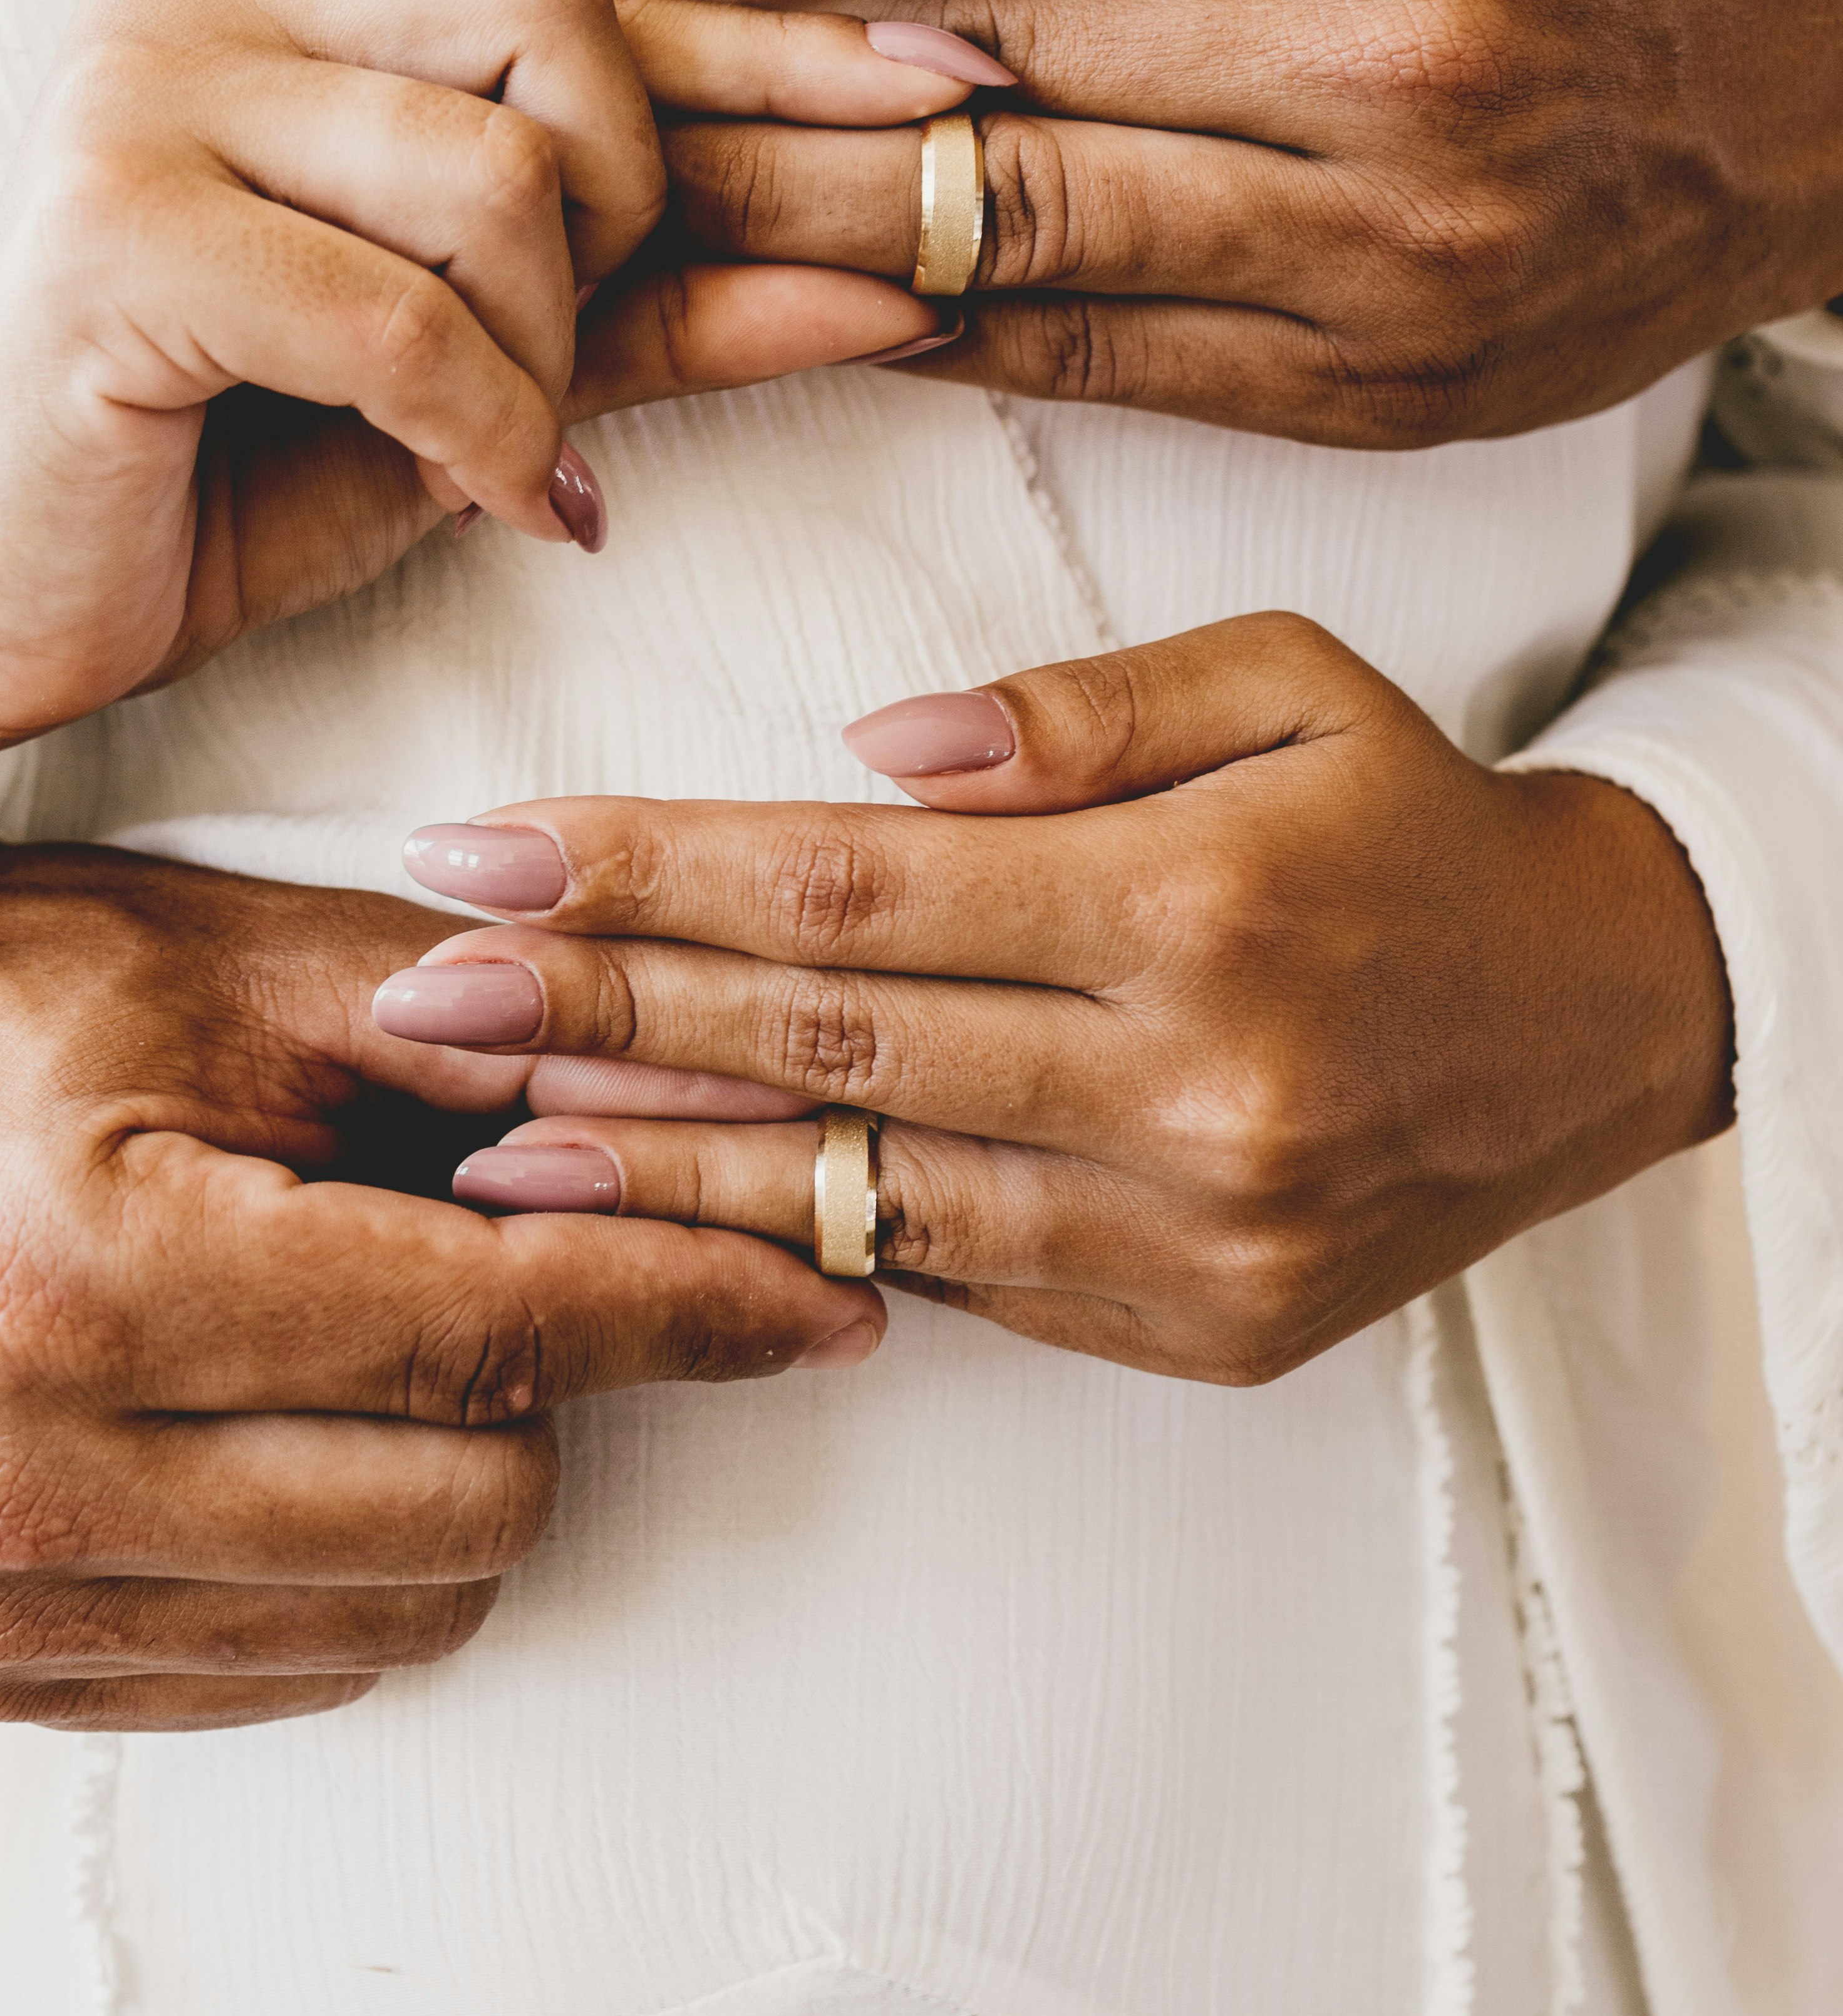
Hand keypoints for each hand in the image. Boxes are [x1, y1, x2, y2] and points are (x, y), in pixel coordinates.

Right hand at [0, 0, 962, 842]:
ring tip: (503, 450)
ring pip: (492, 170)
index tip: (960, 85)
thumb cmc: (211, 482)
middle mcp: (201, 5)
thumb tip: (896, 274)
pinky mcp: (104, 236)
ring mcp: (136, 101)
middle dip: (637, 199)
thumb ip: (659, 312)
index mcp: (286, 5)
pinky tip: (487, 502)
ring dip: (550, 347)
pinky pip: (398, 314)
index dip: (781, 34)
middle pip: (557, 5)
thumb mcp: (477, 385)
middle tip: (584, 353)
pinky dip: (481, 431)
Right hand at [0, 829, 881, 1729]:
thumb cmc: (62, 1000)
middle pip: (477, 1499)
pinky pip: (318, 1665)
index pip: (481, 1330)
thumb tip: (765, 1119)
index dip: (686, 1301)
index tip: (825, 1291)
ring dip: (461, 1464)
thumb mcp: (290, 972)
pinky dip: (363, 1548)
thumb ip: (533, 1052)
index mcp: (73, 1276)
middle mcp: (16, 1471)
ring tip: (370, 1318)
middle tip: (493, 1244)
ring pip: (420, 1606)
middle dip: (544, 1372)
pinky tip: (295, 1413)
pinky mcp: (4, 1671)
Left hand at [379, 618, 1734, 1379]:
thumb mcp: (1285, 683)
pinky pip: (955, 1277)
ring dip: (654, 1164)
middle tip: (415, 999)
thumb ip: (1076, 713)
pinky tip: (664, 1211)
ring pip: (862, 1194)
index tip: (480, 855)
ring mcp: (1190, 1235)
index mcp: (1195, 901)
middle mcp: (1187, 1087)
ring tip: (478, 1140)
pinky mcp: (1196, 1332)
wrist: (1600, 1021)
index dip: (645, 870)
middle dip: (594, 1015)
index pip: (851, 886)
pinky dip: (797, 1241)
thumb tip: (868, 755)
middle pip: (825, 1042)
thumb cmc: (1410, 818)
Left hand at [573, 0, 1842, 446]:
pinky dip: (939, 334)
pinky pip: (1104, 363)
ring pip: (1019, 228)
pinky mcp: (1376, 383)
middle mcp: (1373, 52)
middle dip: (745, 59)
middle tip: (565, 63)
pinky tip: (796, 310)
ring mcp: (1375, 241)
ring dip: (797, 220)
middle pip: (979, 56)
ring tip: (628, 202)